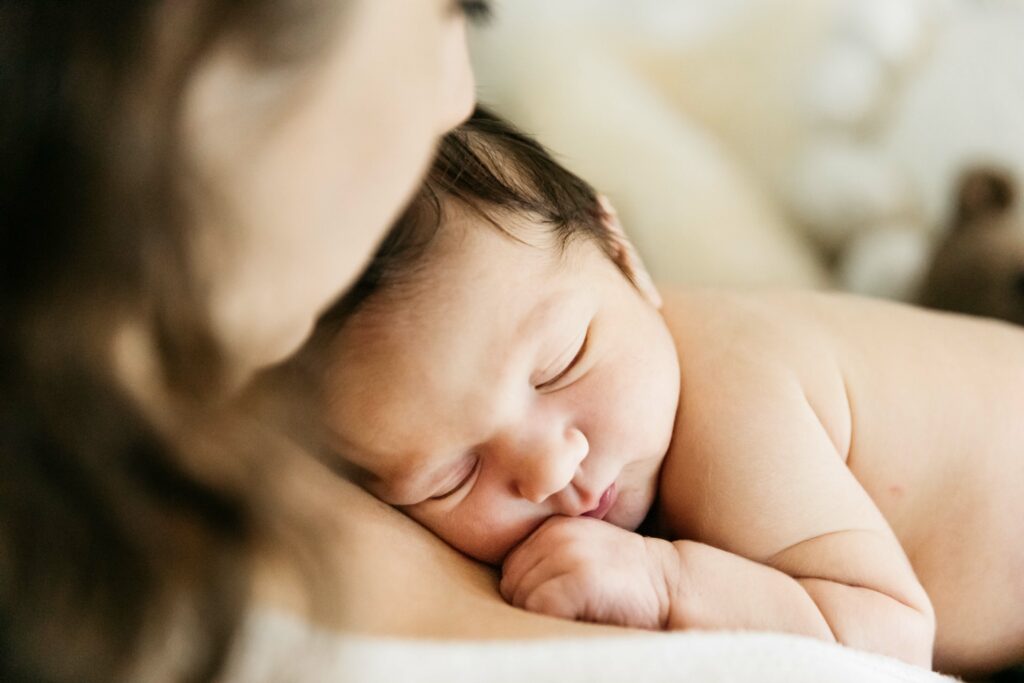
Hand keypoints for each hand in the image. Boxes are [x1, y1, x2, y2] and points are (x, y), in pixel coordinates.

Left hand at [500, 516, 674, 629]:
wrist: (671, 582)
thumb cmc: (625, 578)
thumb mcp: (584, 551)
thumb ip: (550, 557)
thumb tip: (510, 587)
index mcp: (554, 526)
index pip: (510, 566)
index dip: (526, 590)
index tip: (554, 601)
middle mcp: (556, 535)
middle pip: (512, 582)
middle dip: (529, 604)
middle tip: (562, 613)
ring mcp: (568, 554)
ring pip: (522, 596)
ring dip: (541, 615)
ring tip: (572, 614)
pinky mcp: (579, 578)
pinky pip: (539, 607)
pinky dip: (551, 620)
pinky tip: (577, 617)